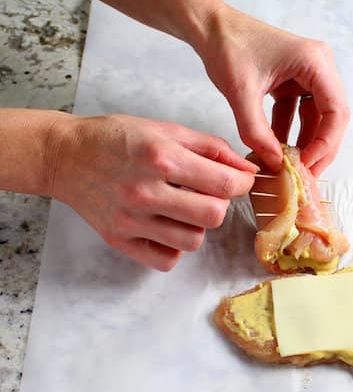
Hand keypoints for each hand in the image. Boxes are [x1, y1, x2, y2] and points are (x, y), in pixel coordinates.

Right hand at [50, 114, 256, 270]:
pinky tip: (165, 226)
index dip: (242, 183)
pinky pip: (167, 260)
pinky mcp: (119, 240)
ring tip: (182, 209)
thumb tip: (248, 169)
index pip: (224, 183)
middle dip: (219, 204)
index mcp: (161, 157)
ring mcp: (130, 220)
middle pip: (213, 216)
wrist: (65, 155)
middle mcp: (145, 191)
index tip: (240, 181)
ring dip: (196, 226)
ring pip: (193, 241)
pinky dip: (174, 247)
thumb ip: (212, 148)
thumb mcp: (166, 130)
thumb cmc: (117, 139)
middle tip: (207, 193)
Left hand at [198, 3, 349, 175]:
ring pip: (318, 118)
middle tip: (305, 175)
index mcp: (315, 62)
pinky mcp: (295, 82)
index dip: (326, 143)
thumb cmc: (227, 47)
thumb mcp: (241, 93)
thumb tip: (276, 165)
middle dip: (320, 148)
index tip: (306, 165)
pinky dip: (290, 133)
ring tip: (292, 168)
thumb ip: (257, 132)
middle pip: (332, 117)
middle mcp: (319, 67)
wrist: (210, 28)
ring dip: (306, 143)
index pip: (336, 111)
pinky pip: (300, 114)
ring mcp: (309, 75)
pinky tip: (278, 151)